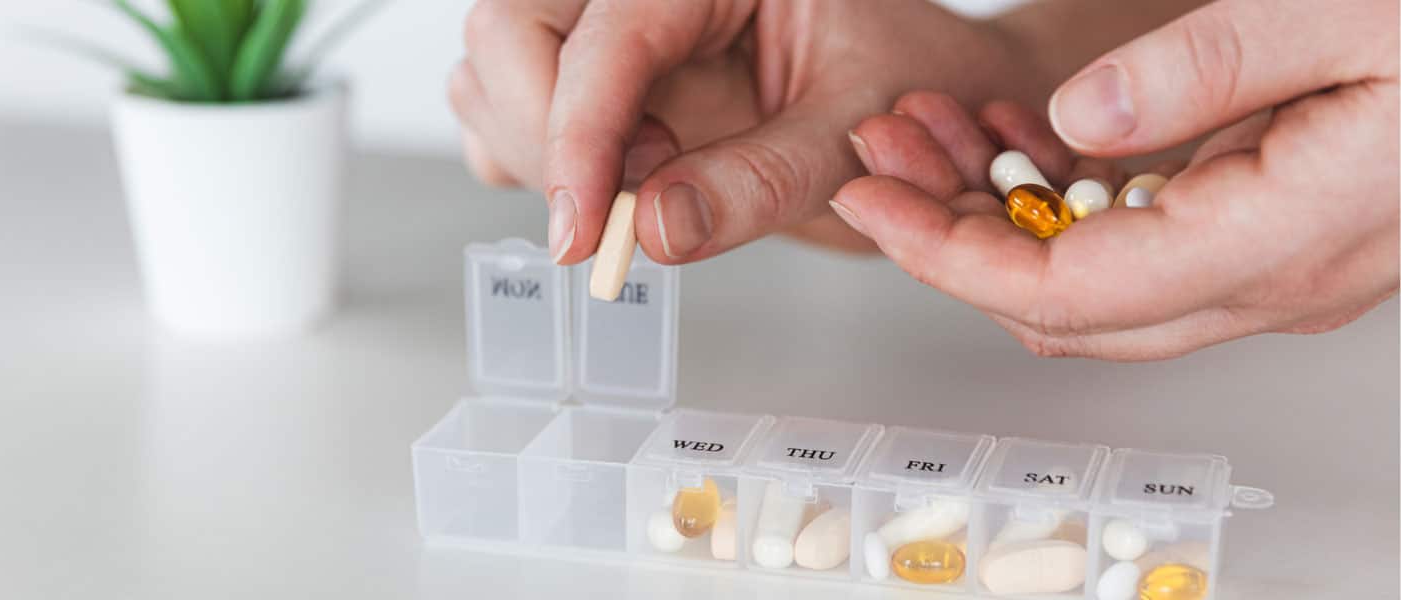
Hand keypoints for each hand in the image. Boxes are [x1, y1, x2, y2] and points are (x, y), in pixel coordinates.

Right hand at [448, 0, 1056, 263]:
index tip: (582, 233)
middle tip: (618, 208)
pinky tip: (606, 187)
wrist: (928, 100)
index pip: (604, 36)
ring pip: (488, 70)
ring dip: (533, 151)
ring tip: (636, 188)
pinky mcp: (592, 76)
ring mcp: (607, 25)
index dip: (578, 136)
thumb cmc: (909, 87)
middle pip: (507, 30)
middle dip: (543, 134)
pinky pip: (503, 110)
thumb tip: (654, 229)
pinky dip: (529, 161)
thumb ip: (762, 178)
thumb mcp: (856, 130)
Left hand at [833, 0, 1397, 359]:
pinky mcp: (1289, 231)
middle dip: (956, 239)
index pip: (1064, 289)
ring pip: (1100, 282)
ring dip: (1006, 220)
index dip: (948, 254)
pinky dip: (1069, 205)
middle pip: (1065, 305)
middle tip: (888, 159)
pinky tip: (1031, 139)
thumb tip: (1082, 113)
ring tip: (937, 137)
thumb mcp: (1356, 9)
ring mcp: (1286, 265)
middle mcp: (1277, 278)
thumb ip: (1214, 65)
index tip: (872, 200)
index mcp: (1283, 236)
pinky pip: (1148, 246)